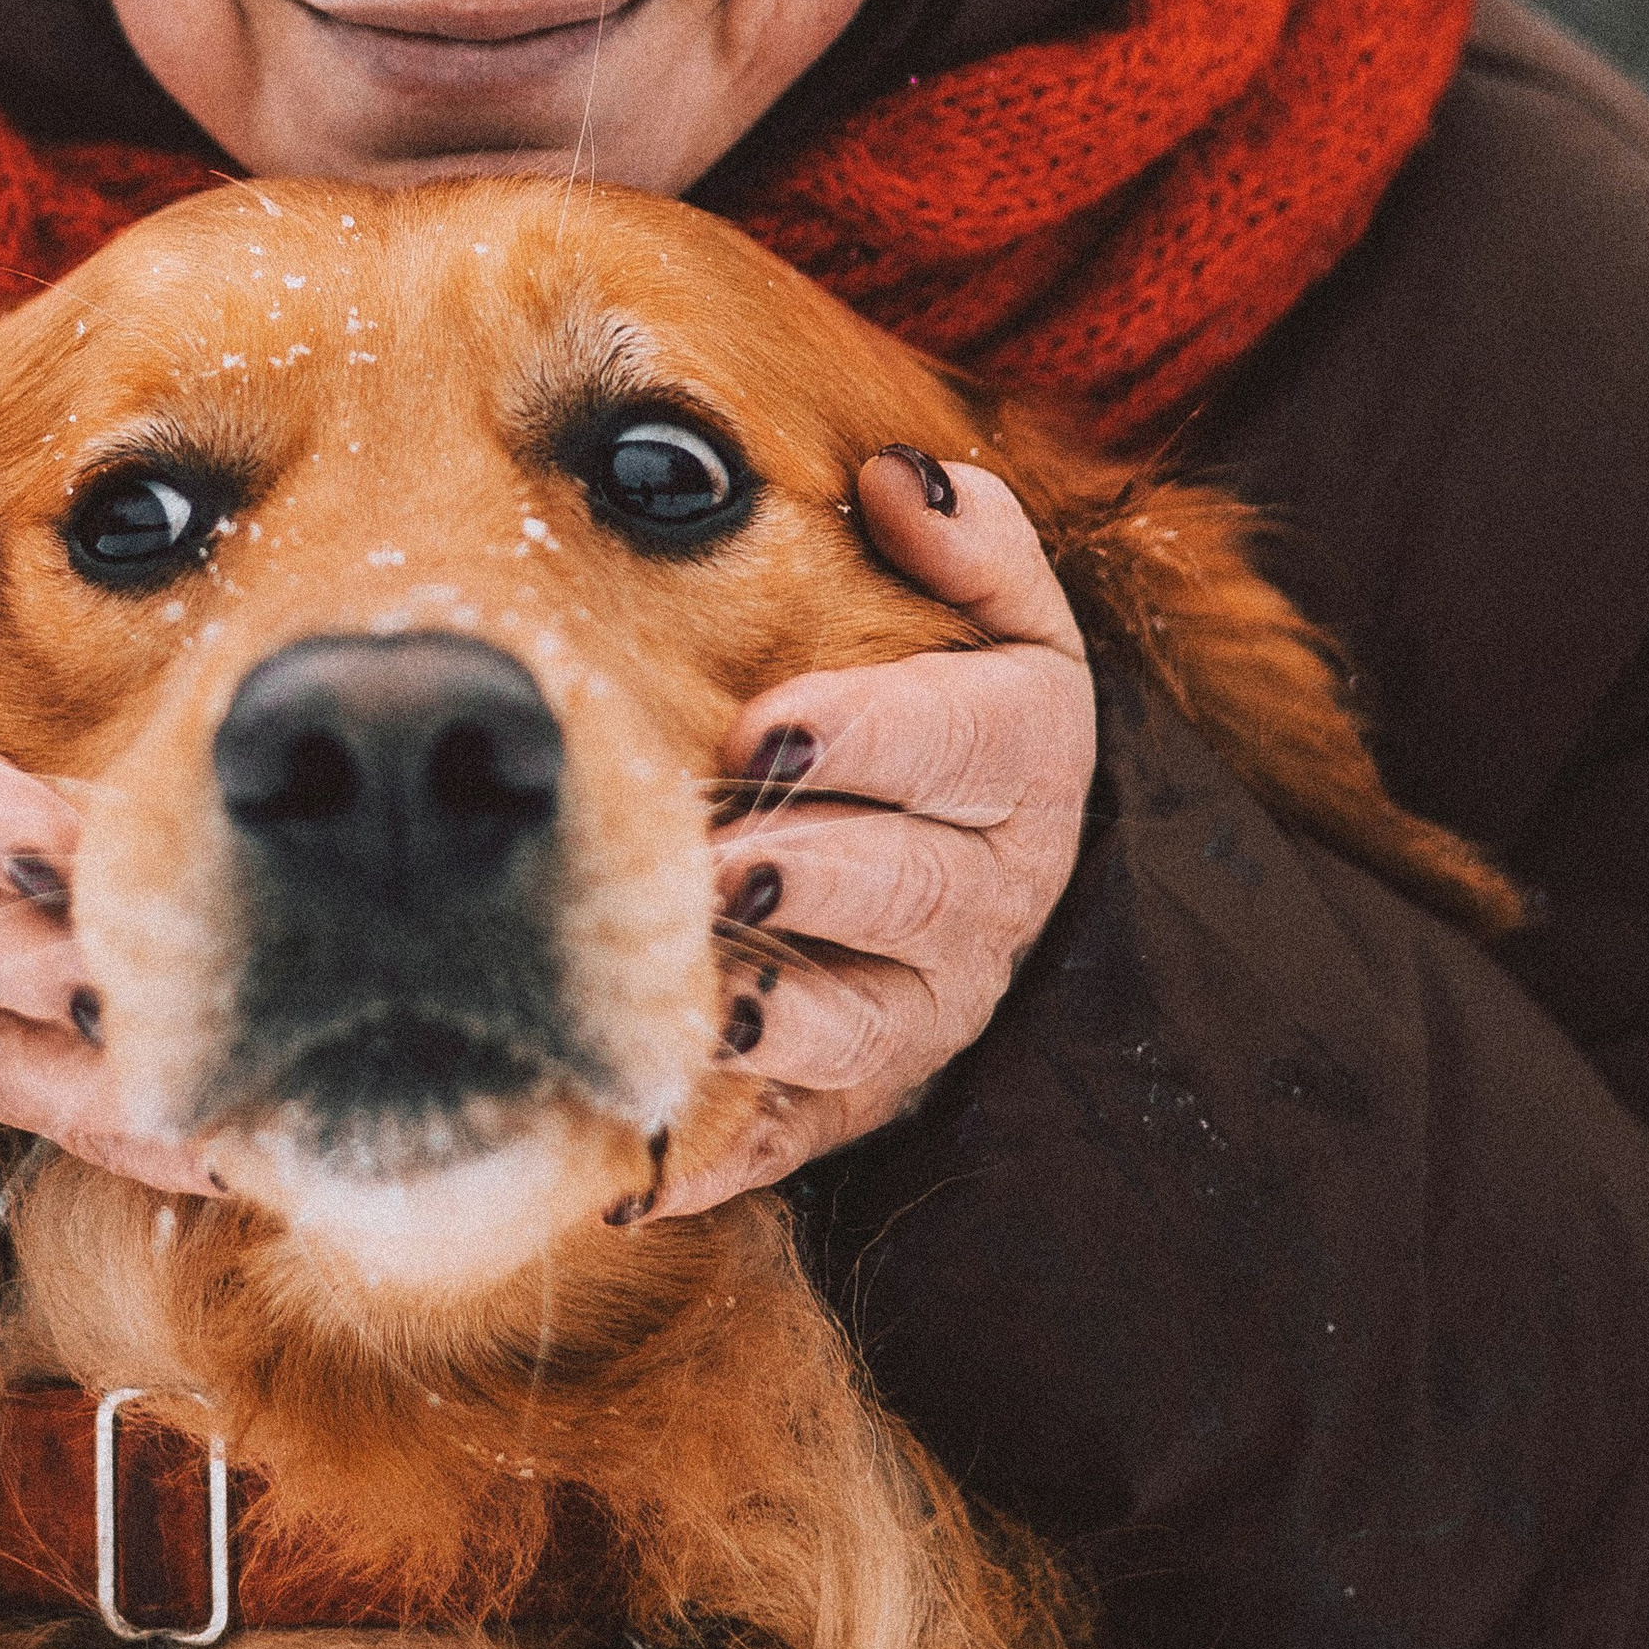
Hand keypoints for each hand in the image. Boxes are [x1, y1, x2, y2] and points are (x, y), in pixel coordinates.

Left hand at [650, 447, 1095, 1218]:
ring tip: (688, 986)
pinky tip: (624, 1167)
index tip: (768, 722)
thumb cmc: (949, 715)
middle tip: (714, 862)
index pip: (975, 738)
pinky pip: (784, 1145)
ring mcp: (919, 1020)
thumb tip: (893, 480)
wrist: (973, 871)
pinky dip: (707, 1157)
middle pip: (909, 888)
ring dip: (769, 1013)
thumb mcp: (999, 620)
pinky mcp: (846, 1111)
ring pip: (858, 1031)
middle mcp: (986, 903)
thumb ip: (971, 539)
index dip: (872, 731)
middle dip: (808, 872)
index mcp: (1024, 765)